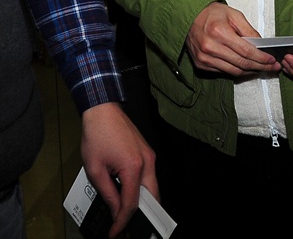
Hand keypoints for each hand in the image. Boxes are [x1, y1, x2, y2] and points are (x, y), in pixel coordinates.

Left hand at [80, 102, 157, 237]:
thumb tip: (116, 210)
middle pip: (152, 198)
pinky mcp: (147, 152)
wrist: (103, 110)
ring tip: (126, 212)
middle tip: (127, 225)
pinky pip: (149, 176)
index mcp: (134, 167)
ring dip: (143, 201)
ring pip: (153, 187)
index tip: (115, 232)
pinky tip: (129, 193)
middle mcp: (147, 162)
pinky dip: (142, 189)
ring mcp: (149, 155)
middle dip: (142, 215)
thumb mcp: (95, 169)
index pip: (132, 203)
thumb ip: (108, 193)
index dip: (123, 221)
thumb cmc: (97, 134)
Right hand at [186, 2, 280, 75]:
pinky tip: (245, 67)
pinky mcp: (200, 64)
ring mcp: (204, 58)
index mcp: (219, 32)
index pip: (246, 51)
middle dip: (260, 67)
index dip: (261, 58)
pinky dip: (236, 70)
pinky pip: (223, 72)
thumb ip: (249, 30)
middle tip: (272, 68)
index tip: (272, 61)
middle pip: (241, 64)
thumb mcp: (234, 15)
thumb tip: (261, 46)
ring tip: (261, 68)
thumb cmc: (213, 14)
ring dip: (250, 71)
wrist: (190, 16)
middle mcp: (210, 47)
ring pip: (233, 71)